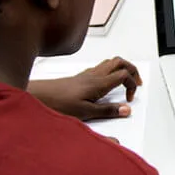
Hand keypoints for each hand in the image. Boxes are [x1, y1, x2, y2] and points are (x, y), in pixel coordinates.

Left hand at [28, 57, 142, 120]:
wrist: (37, 96)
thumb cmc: (58, 103)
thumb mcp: (85, 112)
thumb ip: (107, 111)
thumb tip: (125, 109)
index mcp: (99, 83)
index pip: (124, 74)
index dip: (132, 84)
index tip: (129, 99)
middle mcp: (94, 75)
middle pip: (120, 62)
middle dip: (132, 70)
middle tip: (136, 83)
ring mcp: (87, 74)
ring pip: (111, 62)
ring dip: (122, 69)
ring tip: (126, 81)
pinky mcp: (80, 77)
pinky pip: (101, 67)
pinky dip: (111, 71)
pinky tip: (106, 84)